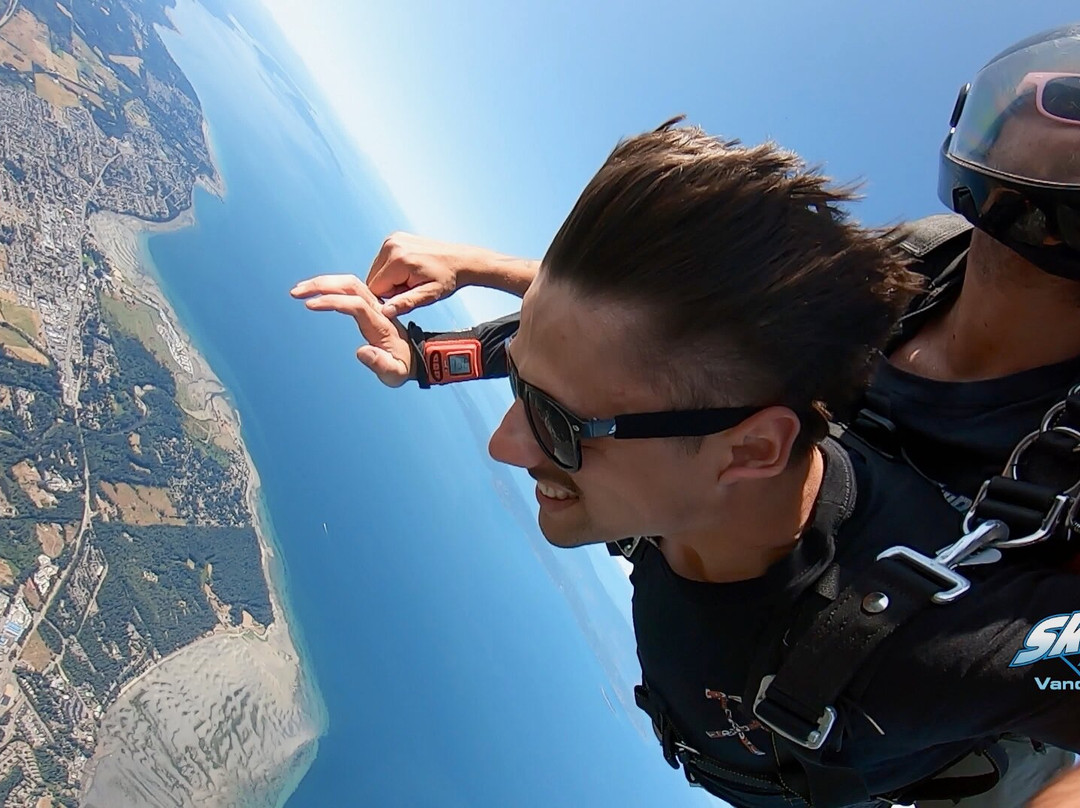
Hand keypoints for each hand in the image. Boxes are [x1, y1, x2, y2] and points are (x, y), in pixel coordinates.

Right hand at [290, 274, 413, 386]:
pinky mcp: (370, 305)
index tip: (311, 305)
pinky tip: (315, 291)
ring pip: (349, 283)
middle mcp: (378, 310)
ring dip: (324, 283)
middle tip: (296, 292)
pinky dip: (331, 285)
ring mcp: (374, 306)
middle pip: (351, 286)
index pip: (356, 304)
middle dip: (322, 285)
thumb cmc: (403, 367)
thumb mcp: (395, 373)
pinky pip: (351, 288)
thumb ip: (380, 364)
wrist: (417, 357)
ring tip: (299, 290)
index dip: (333, 301)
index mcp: (380, 324)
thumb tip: (362, 352)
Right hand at [366, 232, 471, 317]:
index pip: (375, 288)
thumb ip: (405, 303)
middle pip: (373, 279)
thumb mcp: (429, 295)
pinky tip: (411, 269)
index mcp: (398, 259)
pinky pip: (383, 262)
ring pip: (377, 271)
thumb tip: (385, 311)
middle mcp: (392, 245)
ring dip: (392, 279)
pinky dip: (393, 269)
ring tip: (413, 277)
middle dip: (390, 287)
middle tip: (412, 285)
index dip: (391, 297)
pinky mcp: (394, 238)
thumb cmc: (448, 277)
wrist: (460, 260)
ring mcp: (392, 239)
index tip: (409, 292)